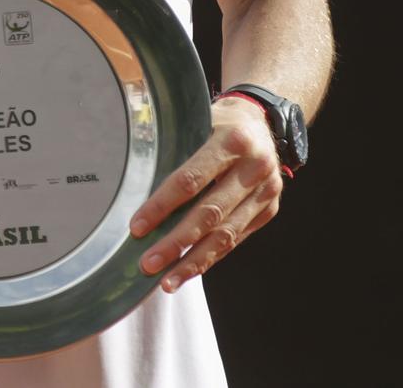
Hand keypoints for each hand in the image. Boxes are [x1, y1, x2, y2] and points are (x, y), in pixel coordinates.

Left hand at [129, 97, 283, 292]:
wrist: (263, 121)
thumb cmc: (218, 122)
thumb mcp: (198, 122)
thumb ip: (175, 150)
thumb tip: (133, 187)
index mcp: (232, 141)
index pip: (190, 180)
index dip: (162, 206)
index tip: (137, 227)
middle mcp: (254, 168)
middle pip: (208, 214)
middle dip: (175, 243)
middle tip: (147, 264)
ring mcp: (266, 192)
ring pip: (225, 235)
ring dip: (193, 262)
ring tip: (166, 281)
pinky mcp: (269, 210)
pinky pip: (236, 239)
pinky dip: (211, 257)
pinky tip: (188, 271)